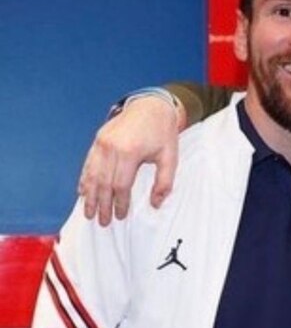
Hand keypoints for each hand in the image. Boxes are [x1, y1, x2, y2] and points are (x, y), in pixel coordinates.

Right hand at [78, 95, 183, 225]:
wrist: (151, 106)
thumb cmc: (162, 133)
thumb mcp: (170, 158)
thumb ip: (164, 182)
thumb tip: (155, 204)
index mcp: (129, 152)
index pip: (120, 185)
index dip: (119, 203)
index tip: (120, 216)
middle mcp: (111, 147)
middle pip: (103, 183)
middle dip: (102, 205)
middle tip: (102, 222)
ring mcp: (101, 142)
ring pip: (92, 174)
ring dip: (90, 196)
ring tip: (88, 212)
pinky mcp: (98, 139)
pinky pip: (88, 163)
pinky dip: (85, 179)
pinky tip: (82, 192)